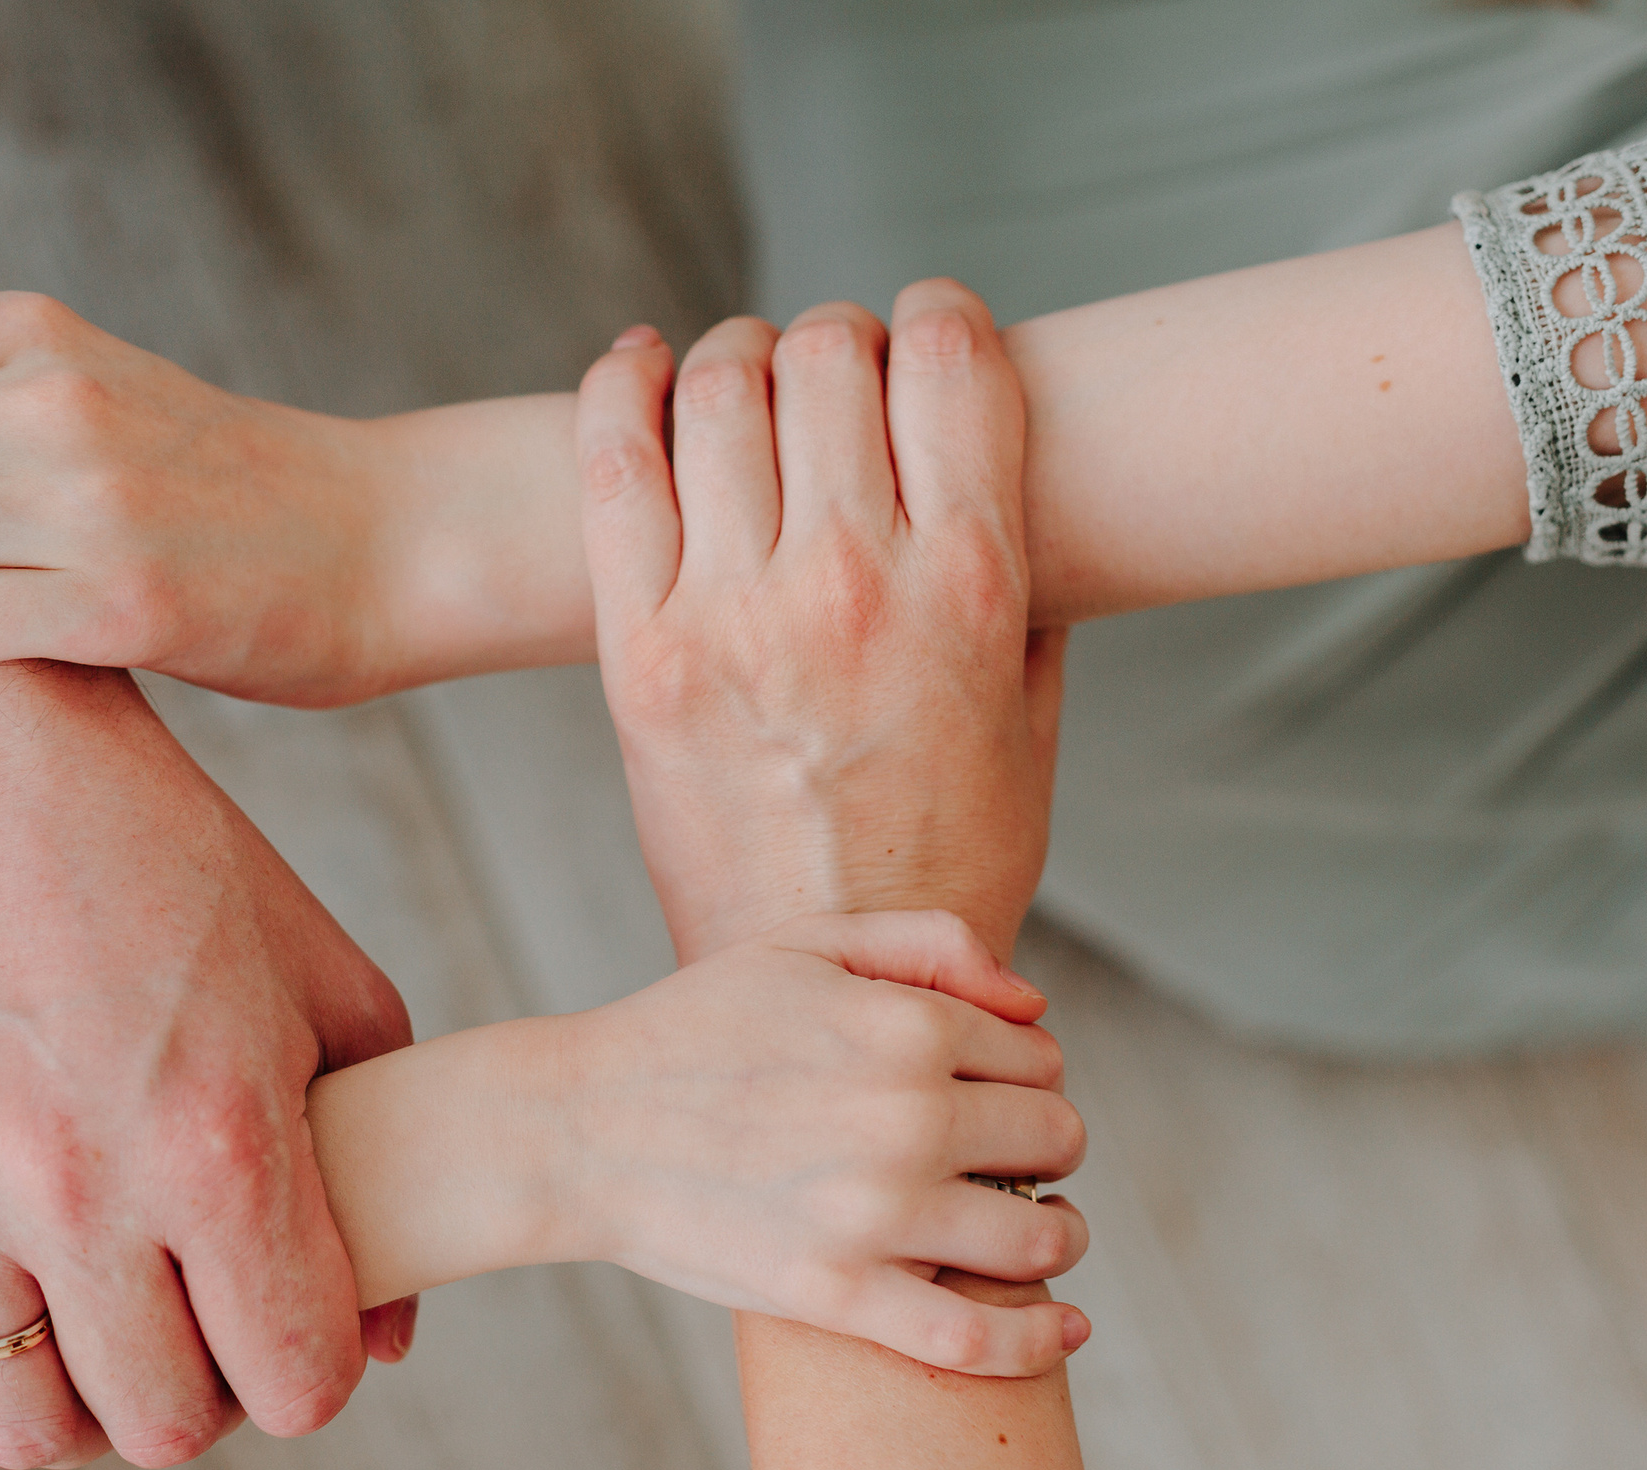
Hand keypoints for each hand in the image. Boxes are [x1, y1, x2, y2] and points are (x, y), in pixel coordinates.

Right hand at [0, 661, 413, 1468]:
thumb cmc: (169, 865)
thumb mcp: (323, 985)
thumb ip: (376, 1161)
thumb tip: (389, 1338)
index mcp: (222, 1143)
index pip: (294, 1385)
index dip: (309, 1377)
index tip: (292, 1336)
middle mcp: (81, 1187)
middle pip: (158, 1428)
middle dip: (200, 1400)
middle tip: (192, 1335)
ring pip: (19, 1430)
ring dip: (71, 1411)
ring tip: (89, 1341)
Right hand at [310, 910, 1086, 1375]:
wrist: (578, 1127)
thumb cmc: (692, 1030)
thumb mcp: (802, 947)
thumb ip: (930, 944)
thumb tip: (1036, 1005)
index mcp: (904, 1025)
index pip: (1038, 1059)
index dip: (1028, 1077)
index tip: (994, 1096)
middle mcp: (906, 1117)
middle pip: (1055, 1141)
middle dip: (1044, 1147)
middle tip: (1006, 1160)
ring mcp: (875, 1214)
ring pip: (1040, 1238)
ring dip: (1056, 1235)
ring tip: (1034, 1232)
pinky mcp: (838, 1297)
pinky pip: (977, 1339)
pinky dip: (1040, 1341)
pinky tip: (1067, 1328)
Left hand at [575, 280, 1064, 963]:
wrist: (818, 977)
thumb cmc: (940, 863)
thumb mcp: (1032, 729)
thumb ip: (1031, 600)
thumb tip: (1011, 492)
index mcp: (971, 589)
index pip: (950, 362)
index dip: (935, 315)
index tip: (922, 327)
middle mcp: (855, 583)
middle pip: (828, 356)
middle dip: (834, 334)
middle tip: (829, 363)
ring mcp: (736, 613)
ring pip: (722, 388)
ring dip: (737, 353)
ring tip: (743, 374)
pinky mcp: (641, 650)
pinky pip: (613, 464)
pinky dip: (623, 386)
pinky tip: (641, 366)